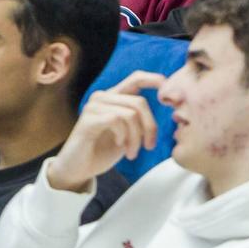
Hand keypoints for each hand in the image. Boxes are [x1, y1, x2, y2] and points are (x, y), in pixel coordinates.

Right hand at [43, 71, 167, 191]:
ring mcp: (93, 107)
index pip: (136, 78)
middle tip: (148, 146)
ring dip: (136, 137)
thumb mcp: (128, 133)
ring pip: (130, 114)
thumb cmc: (104, 150)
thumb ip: (140, 119)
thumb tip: (167, 108)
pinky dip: (123, 136)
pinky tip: (119, 145)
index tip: (169, 96)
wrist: (79, 168)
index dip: (154, 80)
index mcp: (113, 97)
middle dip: (149, 127)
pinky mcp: (87, 120)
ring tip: (132, 152)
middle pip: (139, 102)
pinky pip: (116, 120)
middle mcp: (102, 97)